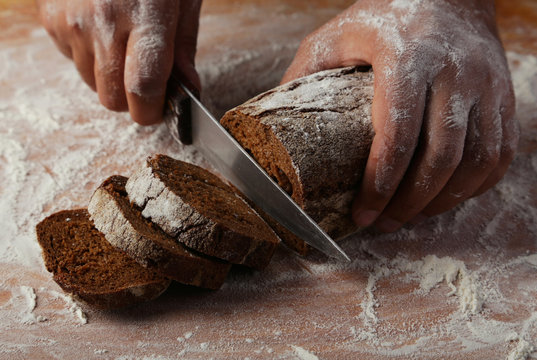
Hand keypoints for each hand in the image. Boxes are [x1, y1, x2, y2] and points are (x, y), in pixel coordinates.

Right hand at [37, 0, 201, 124]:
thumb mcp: (185, 1)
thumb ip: (184, 50)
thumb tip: (187, 91)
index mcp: (145, 17)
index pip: (143, 89)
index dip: (151, 111)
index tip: (159, 111)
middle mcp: (103, 23)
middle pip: (112, 98)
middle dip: (131, 99)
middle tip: (145, 79)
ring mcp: (72, 21)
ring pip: (91, 83)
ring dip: (110, 77)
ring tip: (123, 42)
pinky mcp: (52, 18)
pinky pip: (73, 60)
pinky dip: (90, 56)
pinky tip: (102, 29)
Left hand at [281, 0, 518, 231]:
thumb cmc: (386, 15)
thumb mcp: (335, 34)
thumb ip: (305, 73)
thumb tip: (278, 124)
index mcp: (406, 58)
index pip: (397, 135)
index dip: (379, 183)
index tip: (362, 212)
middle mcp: (454, 72)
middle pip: (440, 157)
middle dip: (410, 202)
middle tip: (385, 223)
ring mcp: (486, 85)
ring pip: (476, 161)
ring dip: (443, 201)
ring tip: (411, 216)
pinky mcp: (504, 97)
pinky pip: (500, 154)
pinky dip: (475, 186)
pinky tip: (447, 196)